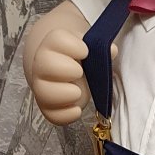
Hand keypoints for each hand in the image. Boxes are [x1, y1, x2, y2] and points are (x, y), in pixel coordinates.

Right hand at [26, 2, 95, 125]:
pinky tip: (77, 109)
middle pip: (45, 65)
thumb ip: (100, 47)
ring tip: (78, 92)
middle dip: (66, 69)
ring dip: (65, 94)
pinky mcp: (47, 106)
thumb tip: (112, 50)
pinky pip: (51, 114)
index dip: (73, 46)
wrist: (62, 67)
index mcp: (53, 44)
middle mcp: (42, 64)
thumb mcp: (88, 46)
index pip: (57, 40)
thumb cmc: (76, 56)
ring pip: (44, 92)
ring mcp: (42, 86)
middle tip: (80, 72)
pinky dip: (66, 115)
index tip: (85, 51)